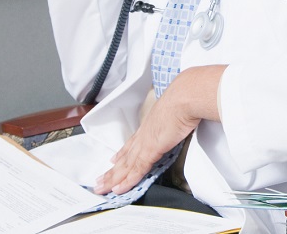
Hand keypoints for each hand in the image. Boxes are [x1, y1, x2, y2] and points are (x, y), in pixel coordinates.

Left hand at [93, 65, 225, 194]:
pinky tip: (120, 189)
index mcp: (150, 124)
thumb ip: (175, 117)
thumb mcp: (176, 109)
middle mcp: (144, 133)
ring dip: (113, 178)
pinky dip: (127, 181)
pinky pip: (136, 170)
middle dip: (112, 170)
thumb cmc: (185, 99)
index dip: (123, 153)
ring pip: (125, 165)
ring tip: (102, 188)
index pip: (133, 143)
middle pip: (125, 156)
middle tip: (100, 181)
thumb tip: (182, 118)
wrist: (185, 97)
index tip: (113, 159)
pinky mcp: (150, 150)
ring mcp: (145, 142)